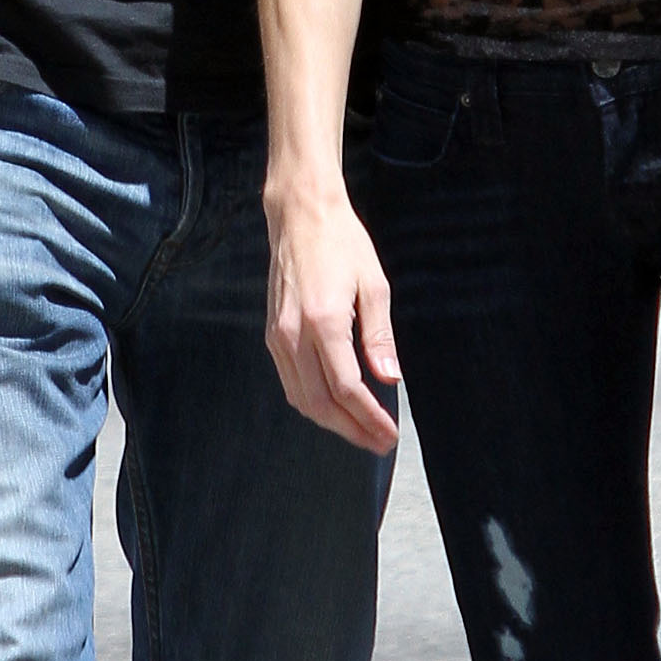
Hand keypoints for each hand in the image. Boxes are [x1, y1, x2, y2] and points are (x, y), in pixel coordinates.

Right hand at [265, 183, 399, 453]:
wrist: (300, 216)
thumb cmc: (343, 245)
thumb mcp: (374, 286)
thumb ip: (379, 337)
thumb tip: (389, 378)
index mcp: (324, 322)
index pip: (347, 388)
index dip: (369, 417)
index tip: (390, 433)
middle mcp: (294, 334)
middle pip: (321, 403)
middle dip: (352, 430)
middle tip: (379, 443)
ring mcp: (278, 336)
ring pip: (301, 399)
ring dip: (332, 422)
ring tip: (360, 432)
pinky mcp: (271, 335)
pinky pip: (290, 382)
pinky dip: (312, 403)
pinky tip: (334, 408)